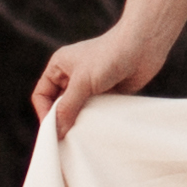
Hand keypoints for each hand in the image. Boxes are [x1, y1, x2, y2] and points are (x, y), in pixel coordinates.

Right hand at [30, 16, 174, 134]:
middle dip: (62, 120)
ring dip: (79, 122)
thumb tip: (56, 132)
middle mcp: (72, 76)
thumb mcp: (83, 82)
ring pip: (77, 110)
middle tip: (66, 139)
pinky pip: (95, 112)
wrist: (144, 46)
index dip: (45, 112)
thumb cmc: (110, 56)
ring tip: (83, 135)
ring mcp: (90, 85)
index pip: (42, 94)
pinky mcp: (108, 93)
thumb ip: (68, 107)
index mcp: (59, 66)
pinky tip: (98, 129)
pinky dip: (95, 121)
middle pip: (59, 105)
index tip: (53, 131)